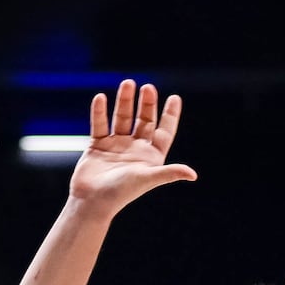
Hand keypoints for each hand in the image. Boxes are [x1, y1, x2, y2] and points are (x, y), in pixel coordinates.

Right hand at [70, 79, 196, 213]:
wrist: (91, 202)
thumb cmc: (121, 193)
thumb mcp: (147, 179)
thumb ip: (170, 173)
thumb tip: (193, 174)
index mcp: (151, 157)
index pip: (164, 131)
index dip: (170, 115)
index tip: (174, 97)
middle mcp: (135, 149)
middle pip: (144, 120)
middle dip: (147, 104)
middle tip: (147, 87)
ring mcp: (116, 146)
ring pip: (122, 118)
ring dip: (125, 101)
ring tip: (127, 83)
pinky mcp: (97, 146)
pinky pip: (100, 124)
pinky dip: (99, 111)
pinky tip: (101, 97)